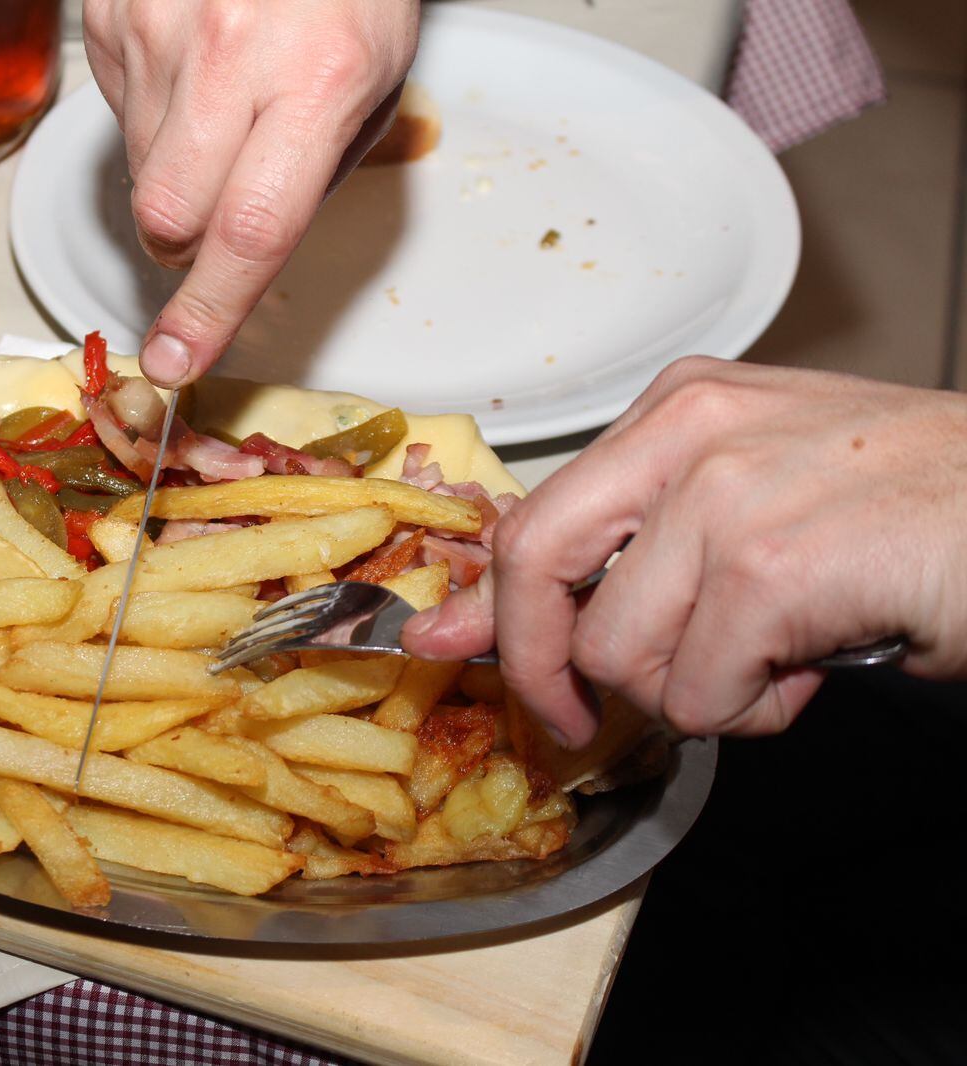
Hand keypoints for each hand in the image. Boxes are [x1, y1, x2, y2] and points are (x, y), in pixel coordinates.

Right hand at [84, 0, 419, 385]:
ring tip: (221, 102)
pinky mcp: (111, 10)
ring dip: (174, 169)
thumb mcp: (372, 83)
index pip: (251, 230)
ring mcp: (159, 24)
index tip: (177, 363)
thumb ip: (309, 177)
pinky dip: (148, 111)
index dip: (211, 311)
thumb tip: (237, 255)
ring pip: (138, 171)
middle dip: (186, 242)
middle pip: (168, 217)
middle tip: (220, 206)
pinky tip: (190, 65)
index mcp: (317, 79)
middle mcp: (230, 50)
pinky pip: (113, 110)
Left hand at [400, 357, 966, 744]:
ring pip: (621, 653)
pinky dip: (754, 713)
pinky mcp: (775, 569)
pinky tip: (812, 671)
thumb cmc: (913, 514)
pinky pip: (702, 695)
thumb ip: (628, 555)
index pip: (535, 513)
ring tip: (773, 658)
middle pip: (536, 568)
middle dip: (541, 664)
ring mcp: (731, 493)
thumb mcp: (750, 508)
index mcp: (678, 409)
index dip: (491, 602)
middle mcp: (692, 431)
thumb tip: (477, 623)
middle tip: (581, 716)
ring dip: (693, 691)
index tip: (456, 648)